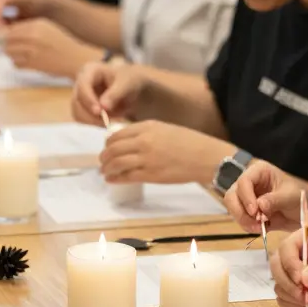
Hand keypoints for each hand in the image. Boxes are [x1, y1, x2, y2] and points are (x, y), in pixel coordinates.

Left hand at [3, 18, 97, 78]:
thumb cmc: (62, 44)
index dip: (5, 33)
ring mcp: (31, 51)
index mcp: (36, 25)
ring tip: (23, 54)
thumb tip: (6, 31)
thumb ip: (27, 27)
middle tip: (14, 47)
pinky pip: (15, 64)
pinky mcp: (33, 64)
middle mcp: (32, 36)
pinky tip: (28, 61)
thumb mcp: (46, 28)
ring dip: (12, 54)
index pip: (10, 27)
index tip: (6, 37)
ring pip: (8, 52)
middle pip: (6, 39)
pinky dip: (18, 63)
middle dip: (7, 44)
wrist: (75, 59)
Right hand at [71, 60, 144, 123]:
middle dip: (92, 114)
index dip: (89, 100)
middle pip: (77, 102)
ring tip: (112, 123)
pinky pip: (83, 120)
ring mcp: (79, 97)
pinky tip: (108, 124)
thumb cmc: (129, 81)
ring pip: (78, 114)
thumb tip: (103, 107)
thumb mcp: (126, 84)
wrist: (130, 88)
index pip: (83, 86)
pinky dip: (94, 125)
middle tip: (110, 122)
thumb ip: (115, 94)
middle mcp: (80, 83)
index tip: (99, 112)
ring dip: (93, 122)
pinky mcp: (82, 109)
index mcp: (90, 71)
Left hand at [100, 120, 228, 184]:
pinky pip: (127, 176)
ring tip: (105, 171)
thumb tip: (127, 141)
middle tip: (102, 161)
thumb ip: (146, 132)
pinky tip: (111, 179)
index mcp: (147, 127)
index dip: (108, 142)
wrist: (204, 157)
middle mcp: (144, 141)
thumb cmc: (189, 142)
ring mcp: (146, 159)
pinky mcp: (150, 175)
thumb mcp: (165, 129)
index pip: (118, 134)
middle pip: (114, 149)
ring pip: (117, 163)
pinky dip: (115, 178)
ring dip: (107, 168)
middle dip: (104, 156)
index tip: (107, 147)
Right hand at [225, 161, 303, 232]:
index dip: (246, 197)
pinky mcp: (247, 212)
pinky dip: (248, 226)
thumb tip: (259, 206)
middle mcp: (249, 183)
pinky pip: (240, 220)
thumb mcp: (291, 196)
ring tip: (260, 228)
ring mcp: (246, 198)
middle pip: (231, 196)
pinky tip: (262, 229)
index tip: (255, 211)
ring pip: (233, 209)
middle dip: (240, 211)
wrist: (304, 213)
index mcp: (259, 172)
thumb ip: (275, 200)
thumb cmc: (299, 197)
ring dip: (244, 221)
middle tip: (255, 223)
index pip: (244, 181)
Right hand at [272, 225, 307, 306]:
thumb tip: (303, 279)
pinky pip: (283, 299)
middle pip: (276, 265)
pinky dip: (294, 306)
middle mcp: (299, 254)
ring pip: (278, 284)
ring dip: (292, 296)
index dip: (289, 263)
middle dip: (287, 282)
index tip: (300, 280)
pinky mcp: (298, 293)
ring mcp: (297, 275)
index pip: (286, 246)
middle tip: (304, 296)